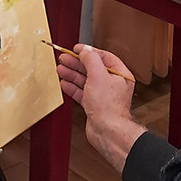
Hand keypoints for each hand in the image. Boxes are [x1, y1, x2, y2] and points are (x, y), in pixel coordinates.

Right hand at [58, 44, 145, 173]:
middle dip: (77, 63)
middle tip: (64, 58)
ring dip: (72, 74)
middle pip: (93, 68)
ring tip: (60, 69)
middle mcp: (113, 85)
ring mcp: (103, 96)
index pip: (104, 57)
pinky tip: (64, 83)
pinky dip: (72, 87)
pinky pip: (82, 93)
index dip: (89, 51)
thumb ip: (91, 59)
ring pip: (85, 81)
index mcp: (120, 75)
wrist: (107, 131)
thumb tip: (85, 50)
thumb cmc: (109, 107)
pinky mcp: (94, 106)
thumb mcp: (98, 75)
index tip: (77, 49)